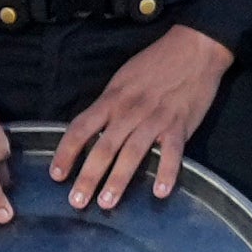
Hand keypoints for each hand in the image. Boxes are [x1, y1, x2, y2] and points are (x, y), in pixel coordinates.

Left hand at [44, 26, 235, 211]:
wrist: (195, 48)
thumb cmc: (155, 63)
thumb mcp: (122, 80)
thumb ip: (108, 106)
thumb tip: (91, 131)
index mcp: (112, 99)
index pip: (81, 129)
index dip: (66, 153)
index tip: (56, 175)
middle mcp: (130, 112)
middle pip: (104, 148)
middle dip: (88, 177)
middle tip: (77, 202)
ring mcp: (156, 119)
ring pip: (133, 153)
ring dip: (118, 180)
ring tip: (107, 203)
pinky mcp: (181, 125)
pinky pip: (172, 152)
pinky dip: (167, 172)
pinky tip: (161, 192)